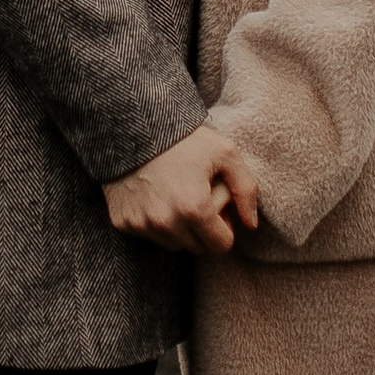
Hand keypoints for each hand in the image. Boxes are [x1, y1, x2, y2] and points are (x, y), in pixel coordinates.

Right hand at [102, 123, 262, 256]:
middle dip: (203, 229)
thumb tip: (251, 226)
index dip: (224, 226)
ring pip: (173, 244)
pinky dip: (154, 221)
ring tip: (177, 194)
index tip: (217, 205)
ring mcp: (141, 224)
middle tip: (197, 197)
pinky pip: (148, 234)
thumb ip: (246, 190)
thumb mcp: (225, 153)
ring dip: (179, 228)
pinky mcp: (122, 222)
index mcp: (194, 209)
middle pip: (198, 248)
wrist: (131, 125)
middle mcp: (166, 223)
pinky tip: (154, 194)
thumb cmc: (184, 138)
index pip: (222, 245)